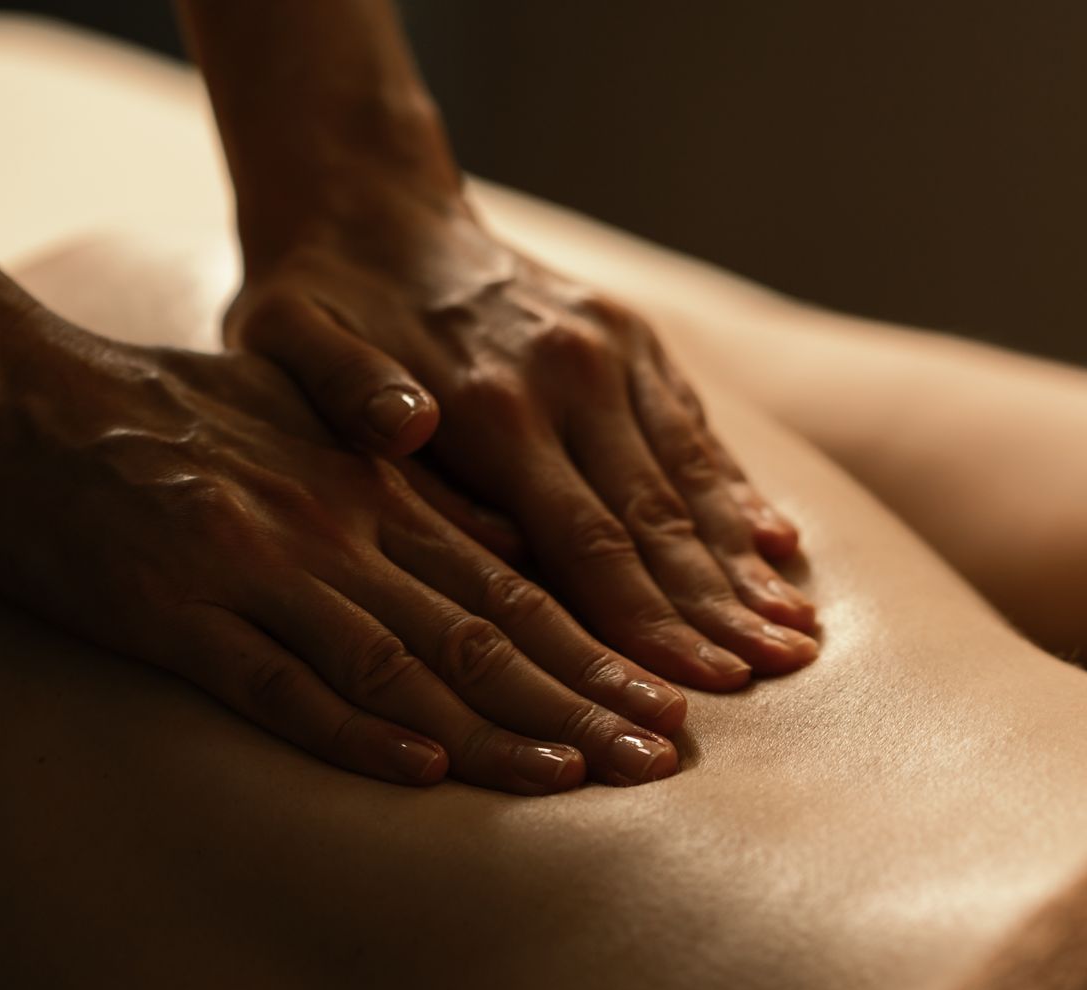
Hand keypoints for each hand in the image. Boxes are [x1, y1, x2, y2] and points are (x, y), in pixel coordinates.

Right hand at [0, 316, 685, 792]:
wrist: (8, 389)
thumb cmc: (157, 411)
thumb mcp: (296, 422)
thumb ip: (394, 479)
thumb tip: (498, 536)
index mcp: (368, 491)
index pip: (511, 583)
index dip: (595, 647)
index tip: (667, 701)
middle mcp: (332, 529)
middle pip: (481, 629)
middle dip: (580, 698)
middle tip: (662, 758)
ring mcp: (254, 571)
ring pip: (402, 661)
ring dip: (496, 724)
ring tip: (581, 778)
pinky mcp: (171, 611)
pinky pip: (276, 684)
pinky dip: (353, 731)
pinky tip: (422, 771)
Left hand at [225, 184, 818, 691]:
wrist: (374, 207)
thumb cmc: (318, 304)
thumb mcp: (288, 340)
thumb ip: (344, 392)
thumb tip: (404, 429)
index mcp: (489, 402)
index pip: (585, 539)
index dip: (646, 621)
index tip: (700, 686)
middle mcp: (567, 375)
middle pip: (657, 520)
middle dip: (718, 609)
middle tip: (777, 675)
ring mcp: (610, 352)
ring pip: (689, 477)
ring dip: (744, 562)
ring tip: (797, 634)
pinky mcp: (632, 339)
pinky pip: (693, 429)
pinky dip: (735, 491)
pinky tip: (779, 544)